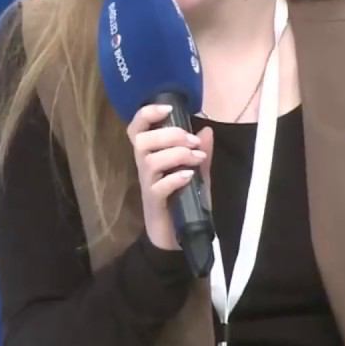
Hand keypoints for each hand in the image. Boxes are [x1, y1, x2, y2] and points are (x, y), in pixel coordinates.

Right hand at [126, 103, 213, 250]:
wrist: (177, 237)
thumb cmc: (184, 201)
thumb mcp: (198, 174)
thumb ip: (201, 154)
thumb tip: (207, 130)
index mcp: (151, 155)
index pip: (137, 128)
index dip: (147, 114)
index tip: (168, 108)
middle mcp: (144, 167)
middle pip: (142, 140)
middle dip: (169, 134)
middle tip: (192, 141)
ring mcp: (148, 185)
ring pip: (150, 161)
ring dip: (176, 154)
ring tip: (196, 158)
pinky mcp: (154, 203)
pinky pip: (158, 187)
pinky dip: (175, 178)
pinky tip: (189, 177)